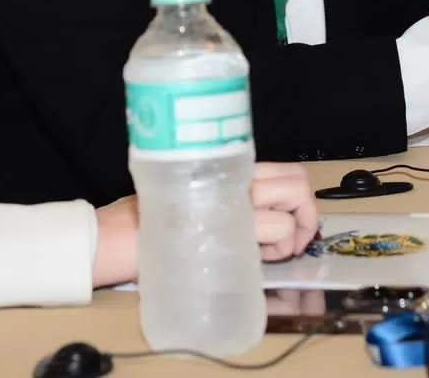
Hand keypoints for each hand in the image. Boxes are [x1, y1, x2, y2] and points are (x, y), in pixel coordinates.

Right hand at [89, 162, 320, 285]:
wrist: (120, 237)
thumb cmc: (152, 223)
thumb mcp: (193, 199)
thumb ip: (227, 201)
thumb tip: (265, 217)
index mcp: (228, 169)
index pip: (288, 171)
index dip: (300, 200)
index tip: (292, 224)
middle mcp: (237, 178)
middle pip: (300, 182)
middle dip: (308, 214)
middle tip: (291, 240)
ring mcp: (237, 200)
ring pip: (295, 205)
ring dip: (293, 234)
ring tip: (270, 251)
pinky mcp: (234, 227)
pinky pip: (278, 231)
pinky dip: (279, 249)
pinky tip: (256, 259)